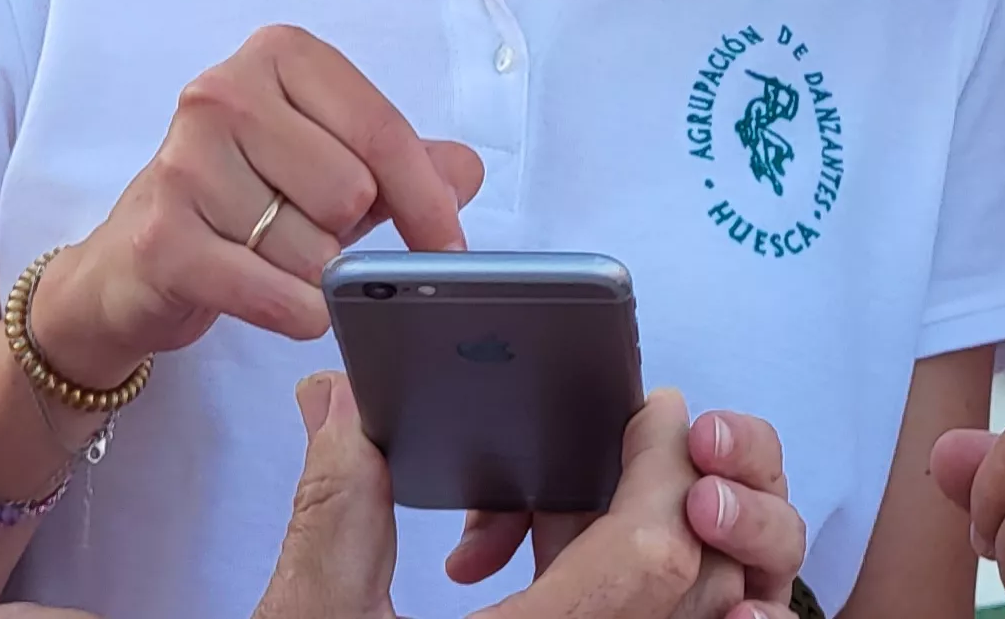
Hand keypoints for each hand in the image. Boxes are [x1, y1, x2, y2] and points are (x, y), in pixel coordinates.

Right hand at [40, 25, 484, 387]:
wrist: (133, 265)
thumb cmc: (242, 204)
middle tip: (311, 235)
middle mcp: (223, 93)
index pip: (381, 129)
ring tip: (271, 259)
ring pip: (313, 248)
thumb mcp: (330, 167)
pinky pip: (275, 293)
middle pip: (349, 191)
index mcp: (278, 57)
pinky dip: (297, 313)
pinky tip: (281, 303)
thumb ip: (404, 164)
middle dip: (347, 235)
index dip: (427, 199)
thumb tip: (466, 173)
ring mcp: (185, 162)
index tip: (450, 246)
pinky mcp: (163, 238)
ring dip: (312, 276)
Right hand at [255, 376, 798, 618]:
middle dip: (670, 497)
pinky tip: (535, 567)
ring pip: (673, 615)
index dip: (667, 471)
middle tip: (616, 441)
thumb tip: (340, 406)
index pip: (653, 558)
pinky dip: (617, 592)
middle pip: (690, 584)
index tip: (650, 410)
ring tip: (550, 506)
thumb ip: (337, 507)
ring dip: (641, 545)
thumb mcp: (313, 617)